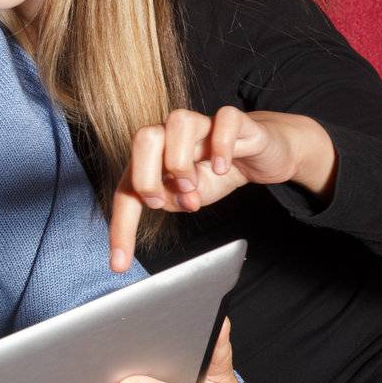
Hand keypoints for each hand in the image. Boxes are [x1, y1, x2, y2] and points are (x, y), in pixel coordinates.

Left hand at [109, 107, 335, 271]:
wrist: (261, 153)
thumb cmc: (217, 172)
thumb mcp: (190, 195)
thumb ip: (172, 199)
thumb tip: (167, 200)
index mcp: (155, 156)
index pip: (128, 187)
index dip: (121, 226)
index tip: (119, 264)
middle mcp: (173, 135)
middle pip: (144, 137)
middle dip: (147, 177)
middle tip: (164, 202)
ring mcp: (203, 124)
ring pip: (179, 121)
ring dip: (181, 161)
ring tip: (194, 187)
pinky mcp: (236, 120)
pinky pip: (226, 119)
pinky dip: (223, 145)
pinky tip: (224, 167)